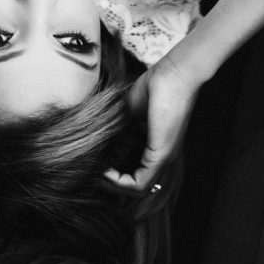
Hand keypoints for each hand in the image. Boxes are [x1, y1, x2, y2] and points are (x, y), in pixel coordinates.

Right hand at [104, 51, 205, 192]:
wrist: (172, 75)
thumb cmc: (153, 87)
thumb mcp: (126, 112)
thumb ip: (115, 129)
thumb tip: (93, 139)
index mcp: (153, 146)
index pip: (131, 170)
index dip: (110, 171)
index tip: (94, 161)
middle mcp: (160, 156)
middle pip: (132, 184)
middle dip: (109, 182)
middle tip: (91, 171)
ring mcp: (162, 158)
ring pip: (136, 188)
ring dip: (112, 185)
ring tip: (95, 173)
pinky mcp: (161, 155)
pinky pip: (139, 183)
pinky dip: (118, 182)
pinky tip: (104, 170)